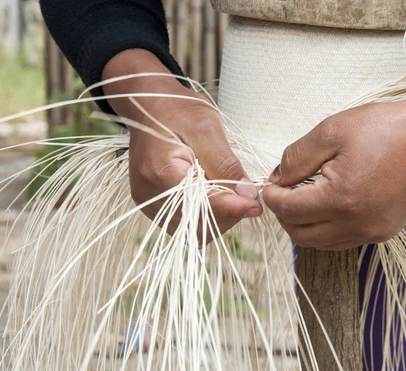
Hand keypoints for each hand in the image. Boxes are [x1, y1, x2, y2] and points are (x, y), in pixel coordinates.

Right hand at [103, 49, 261, 239]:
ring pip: (192, 230)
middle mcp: (149, 194)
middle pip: (197, 224)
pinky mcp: (153, 206)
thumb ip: (226, 165)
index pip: (201, 204)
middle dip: (227, 214)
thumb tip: (247, 195)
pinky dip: (205, 216)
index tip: (256, 205)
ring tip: (230, 193)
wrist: (150, 106)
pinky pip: (184, 224)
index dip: (232, 207)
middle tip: (246, 195)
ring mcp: (149, 203)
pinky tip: (215, 196)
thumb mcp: (207, 129)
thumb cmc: (178, 112)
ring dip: (218, 218)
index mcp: (160, 172)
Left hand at [263, 80, 405, 249]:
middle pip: (301, 234)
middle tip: (281, 192)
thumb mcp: (332, 131)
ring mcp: (373, 231)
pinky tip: (326, 205)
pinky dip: (326, 228)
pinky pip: (343, 240)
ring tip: (302, 197)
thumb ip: (297, 158)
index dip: (272, 197)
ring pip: (321, 242)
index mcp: (342, 199)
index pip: (290, 210)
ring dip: (304, 225)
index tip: (269, 184)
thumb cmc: (386, 129)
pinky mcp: (384, 231)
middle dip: (284, 215)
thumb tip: (279, 178)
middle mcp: (358, 224)